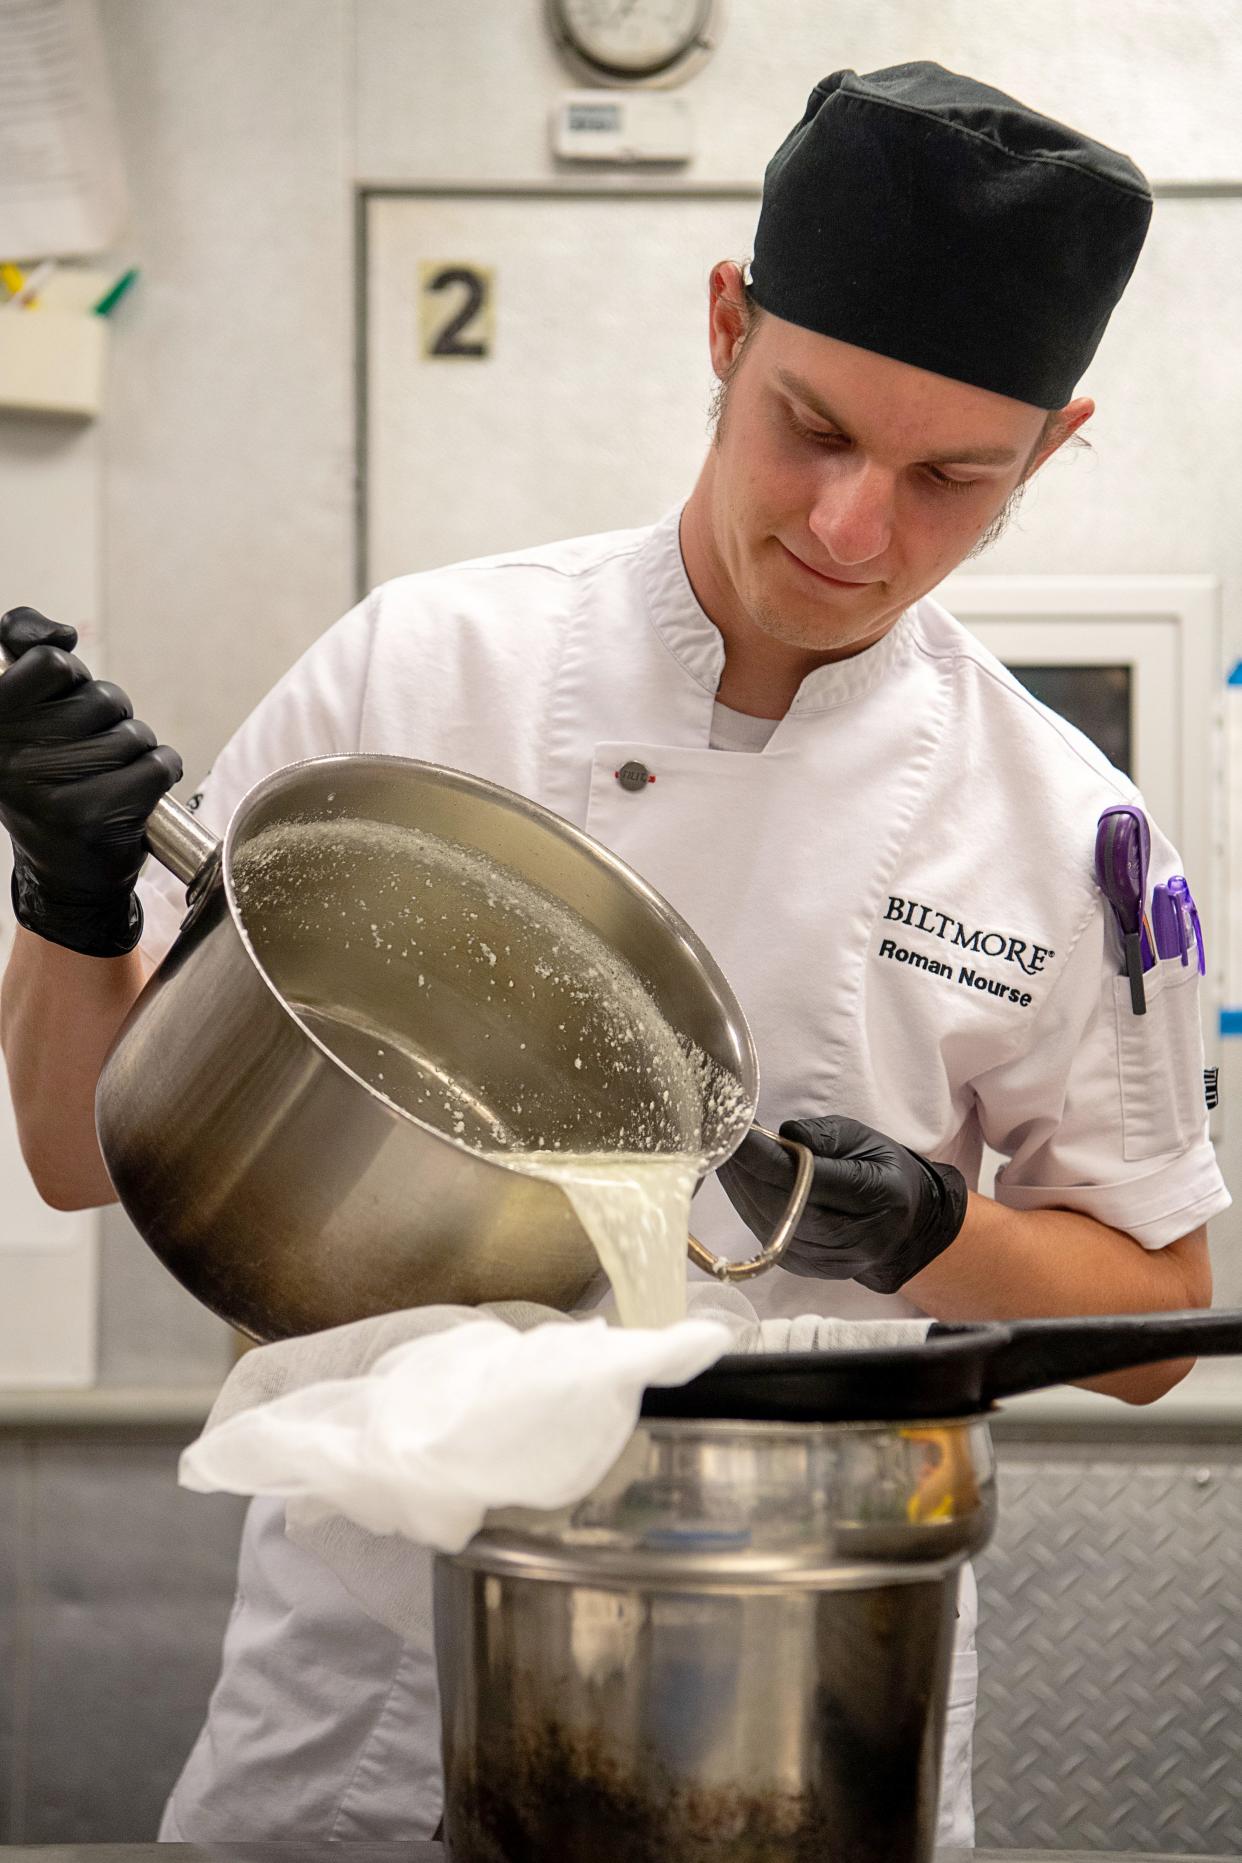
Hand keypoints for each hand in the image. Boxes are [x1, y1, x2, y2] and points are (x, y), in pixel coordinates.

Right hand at [0, 607, 181, 956]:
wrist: (65, 874)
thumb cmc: (51, 779)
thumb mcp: (25, 716)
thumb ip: (29, 655)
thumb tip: (59, 633)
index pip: (50, 662)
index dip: (72, 681)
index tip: (63, 707)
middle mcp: (8, 756)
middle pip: (103, 697)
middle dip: (110, 719)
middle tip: (88, 755)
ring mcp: (51, 788)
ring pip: (134, 733)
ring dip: (135, 752)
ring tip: (108, 779)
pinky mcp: (95, 816)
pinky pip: (160, 764)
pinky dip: (162, 774)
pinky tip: (135, 795)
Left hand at [718, 1113, 967, 1294]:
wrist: (906, 1227)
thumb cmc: (883, 1172)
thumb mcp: (865, 1139)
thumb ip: (824, 1136)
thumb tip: (781, 1138)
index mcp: (878, 1197)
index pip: (810, 1180)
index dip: (767, 1158)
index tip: (737, 1133)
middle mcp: (855, 1237)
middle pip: (783, 1208)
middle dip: (746, 1173)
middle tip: (722, 1141)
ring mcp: (829, 1260)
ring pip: (769, 1225)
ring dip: (740, 1190)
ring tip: (725, 1156)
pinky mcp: (807, 1268)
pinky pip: (766, 1237)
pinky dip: (747, 1207)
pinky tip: (739, 1181)